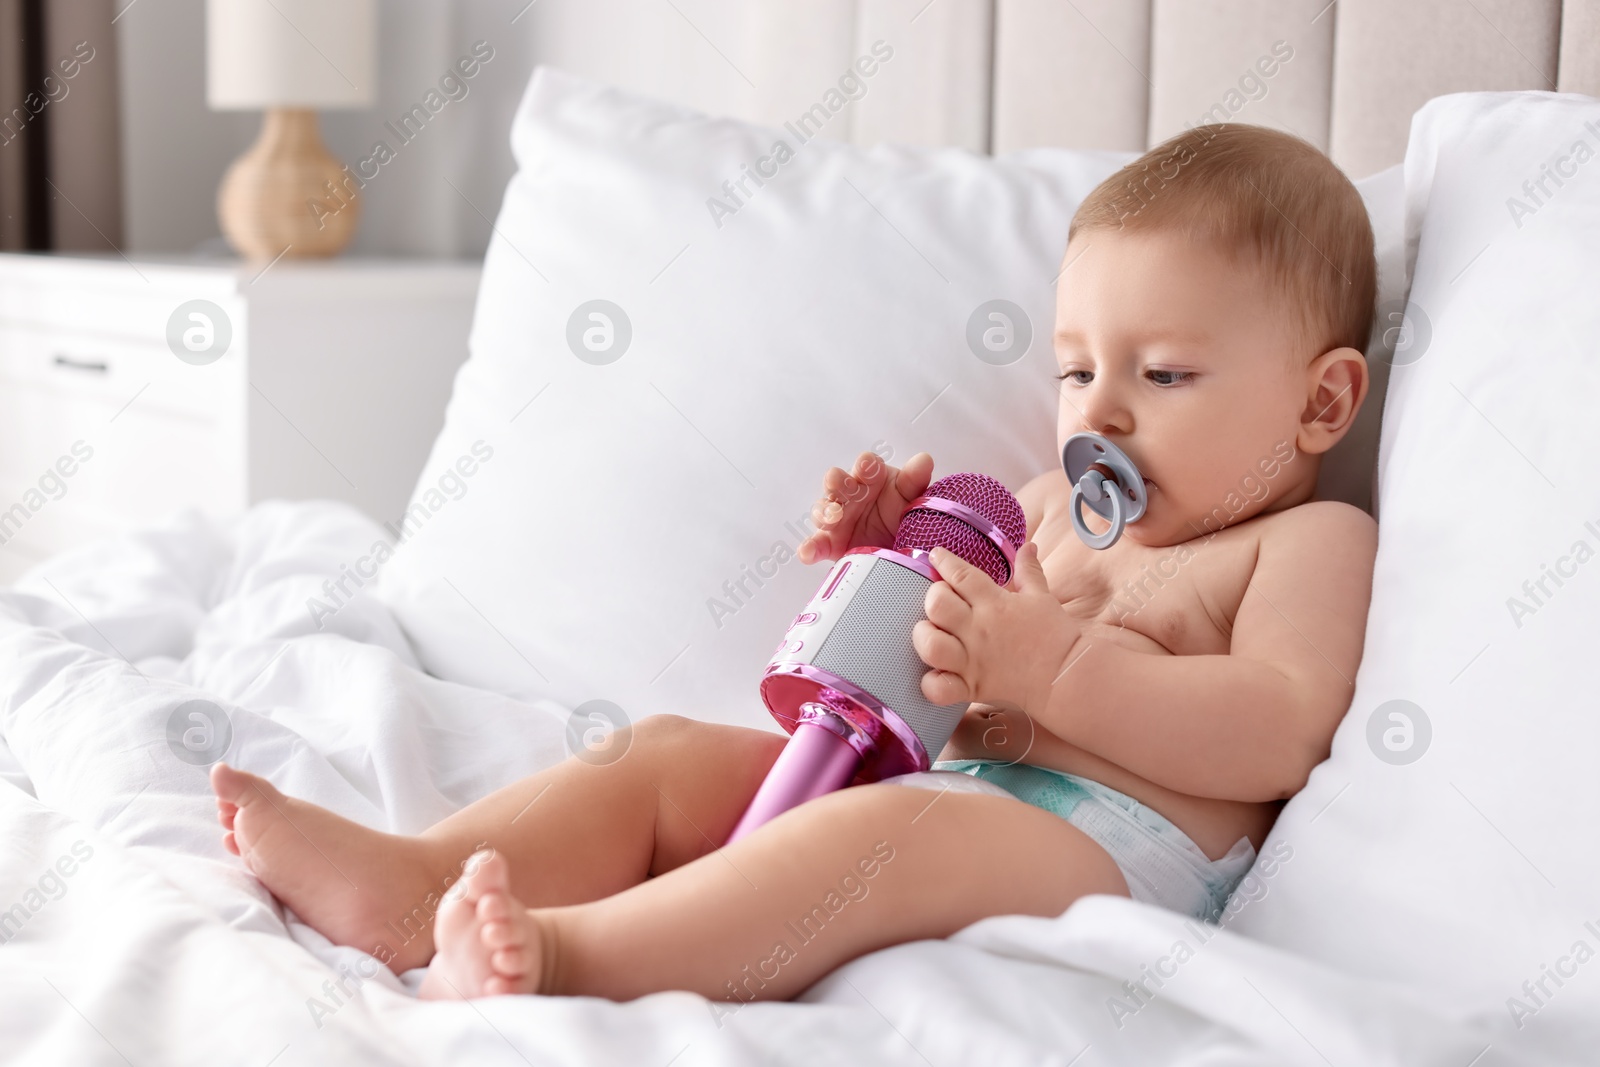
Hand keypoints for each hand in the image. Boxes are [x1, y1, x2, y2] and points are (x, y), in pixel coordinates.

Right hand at [796, 451, 934, 564]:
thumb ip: (915, 480)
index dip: (865, 465)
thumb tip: (923, 460)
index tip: (866, 467)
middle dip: (836, 482)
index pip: (866, 465)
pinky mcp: (830, 543)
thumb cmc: (901, 514)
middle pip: (837, 482)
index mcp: (871, 479)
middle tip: (837, 484)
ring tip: (832, 518)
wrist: (900, 549)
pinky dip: (810, 548)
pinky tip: (808, 553)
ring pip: (823, 510)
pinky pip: (817, 544)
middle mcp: (850, 495)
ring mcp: (837, 519)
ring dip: (824, 512)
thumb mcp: (913, 497)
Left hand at [912, 541, 1081, 713]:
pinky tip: (937, 673)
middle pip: (937, 604)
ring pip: (930, 645)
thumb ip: (1029, 570)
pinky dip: (931, 683)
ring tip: (932, 633)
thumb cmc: (1055, 634)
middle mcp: (979, 630)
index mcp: (995, 603)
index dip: (943, 560)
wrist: (1068, 674)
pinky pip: (939, 688)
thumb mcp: (1042, 596)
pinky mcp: (972, 687)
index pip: (960, 574)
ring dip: (924, 636)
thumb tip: (1029, 546)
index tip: (936, 555)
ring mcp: (973, 660)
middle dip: (932, 596)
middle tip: (941, 600)